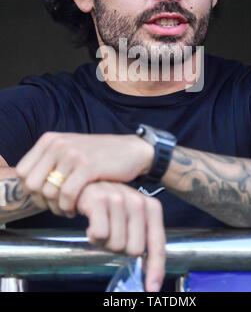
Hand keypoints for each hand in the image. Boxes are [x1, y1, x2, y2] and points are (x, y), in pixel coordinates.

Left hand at [16, 131, 153, 215]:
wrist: (131, 150)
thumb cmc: (99, 156)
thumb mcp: (69, 151)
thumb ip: (49, 162)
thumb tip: (28, 187)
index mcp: (50, 140)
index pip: (22, 172)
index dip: (29, 190)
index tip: (44, 199)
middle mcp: (58, 144)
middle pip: (32, 184)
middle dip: (42, 202)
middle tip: (56, 207)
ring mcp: (73, 154)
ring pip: (49, 192)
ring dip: (57, 207)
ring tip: (67, 209)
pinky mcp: (88, 167)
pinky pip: (67, 195)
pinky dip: (69, 207)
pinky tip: (76, 209)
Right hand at [77, 181, 165, 291]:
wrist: (84, 182)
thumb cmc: (108, 205)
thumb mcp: (129, 217)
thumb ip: (140, 238)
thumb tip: (149, 276)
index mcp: (151, 207)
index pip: (157, 244)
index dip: (156, 269)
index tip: (152, 288)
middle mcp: (138, 201)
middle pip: (134, 250)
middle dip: (119, 249)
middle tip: (111, 234)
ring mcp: (119, 198)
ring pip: (116, 244)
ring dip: (104, 242)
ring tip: (100, 226)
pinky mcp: (100, 199)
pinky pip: (100, 234)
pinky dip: (93, 236)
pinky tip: (91, 223)